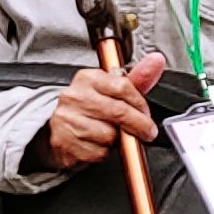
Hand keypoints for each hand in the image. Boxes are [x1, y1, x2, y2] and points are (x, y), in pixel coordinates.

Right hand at [43, 52, 166, 169]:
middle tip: (147, 131)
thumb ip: (137, 78)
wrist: (56, 128)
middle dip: (139, 125)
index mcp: (87, 78)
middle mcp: (74, 97)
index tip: (146, 113)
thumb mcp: (111, 89)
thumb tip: (157, 60)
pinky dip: (104, 153)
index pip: (123, 86)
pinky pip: (98, 153)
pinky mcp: (65, 143)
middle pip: (119, 112)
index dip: (140, 103)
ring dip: (118, 140)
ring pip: (110, 135)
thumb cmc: (89, 108)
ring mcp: (68, 120)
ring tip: (111, 134)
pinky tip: (97, 144)